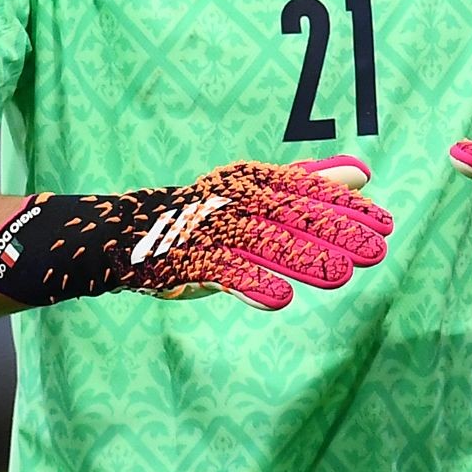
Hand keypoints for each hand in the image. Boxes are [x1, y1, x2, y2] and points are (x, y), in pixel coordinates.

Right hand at [0, 155, 391, 310]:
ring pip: (252, 243)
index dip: (340, 203)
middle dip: (331, 230)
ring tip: (343, 276)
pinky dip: (246, 283)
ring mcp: (190, 230)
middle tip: (380, 246)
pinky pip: (212, 272)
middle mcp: (215, 200)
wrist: (87, 241)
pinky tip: (280, 299)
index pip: (295, 189)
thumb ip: (298, 189)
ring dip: (298, 258)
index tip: (384, 218)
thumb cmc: (179, 226)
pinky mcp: (167, 261)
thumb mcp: (240, 206)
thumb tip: (360, 172)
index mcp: (235, 185)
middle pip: (282, 213)